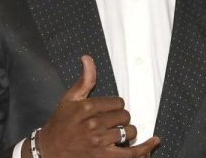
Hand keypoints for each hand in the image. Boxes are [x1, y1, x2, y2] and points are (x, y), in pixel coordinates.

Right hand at [28, 55, 159, 157]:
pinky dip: (146, 148)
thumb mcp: (69, 99)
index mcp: (87, 108)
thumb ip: (84, 80)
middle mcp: (94, 124)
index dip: (116, 105)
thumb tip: (87, 58)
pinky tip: (155, 141)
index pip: (117, 102)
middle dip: (121, 117)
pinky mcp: (104, 156)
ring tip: (120, 131)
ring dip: (128, 131)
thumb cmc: (60, 122)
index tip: (109, 109)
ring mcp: (100, 142)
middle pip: (124, 116)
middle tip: (112, 121)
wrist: (50, 149)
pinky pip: (132, 153)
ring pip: (129, 131)